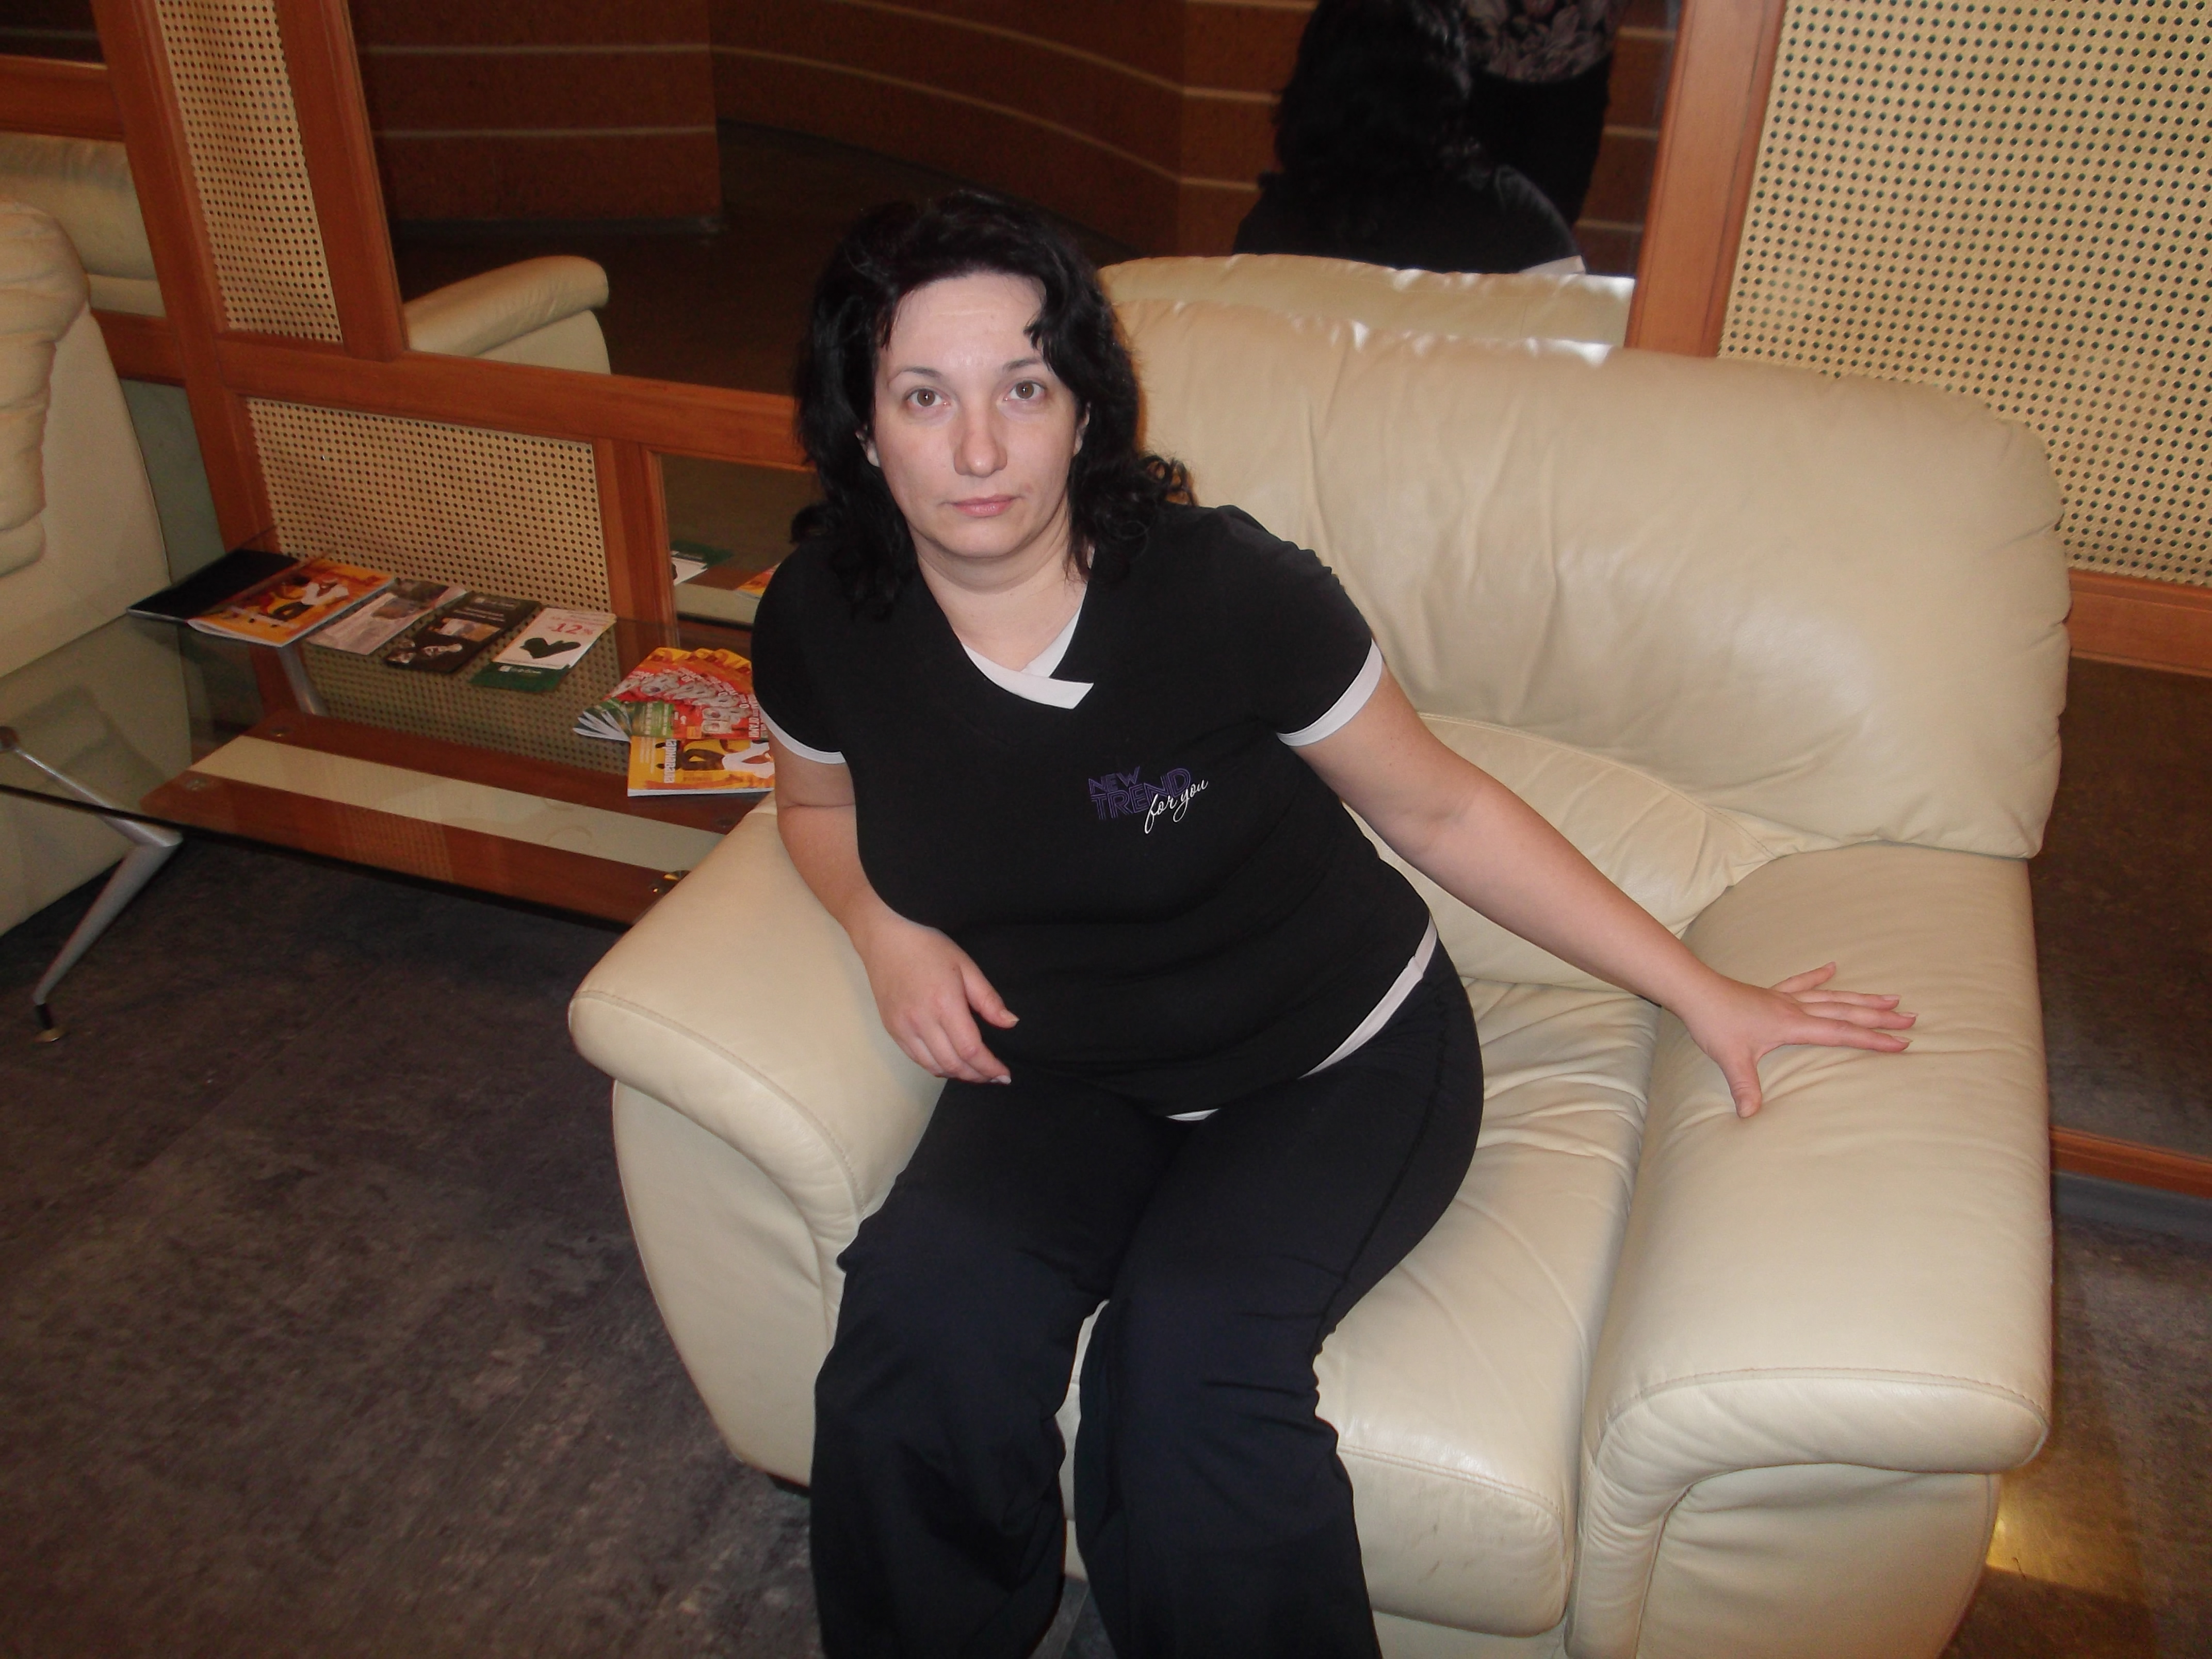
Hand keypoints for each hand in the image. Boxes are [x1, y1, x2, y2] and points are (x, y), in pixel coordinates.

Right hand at [852, 907, 1017, 1083]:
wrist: (884, 939)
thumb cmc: (928, 947)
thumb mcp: (965, 965)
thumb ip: (988, 999)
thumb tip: (1010, 1023)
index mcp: (944, 1004)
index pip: (971, 1050)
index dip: (990, 1067)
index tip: (1004, 1075)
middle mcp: (922, 1022)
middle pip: (954, 1064)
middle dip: (978, 1075)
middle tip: (994, 1076)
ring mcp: (903, 1029)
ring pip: (934, 1067)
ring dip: (958, 1075)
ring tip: (975, 1072)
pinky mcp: (892, 1030)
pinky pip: (917, 1060)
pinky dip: (937, 1067)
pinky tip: (950, 1063)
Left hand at [1677, 963, 1914, 1117]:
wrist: (1695, 992)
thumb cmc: (1715, 1023)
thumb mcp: (1731, 1060)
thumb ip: (1745, 1088)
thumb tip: (1750, 1116)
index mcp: (1793, 1025)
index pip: (1842, 1033)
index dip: (1873, 1039)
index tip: (1903, 1043)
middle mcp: (1794, 1009)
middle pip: (1846, 1012)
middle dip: (1880, 1017)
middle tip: (1912, 1018)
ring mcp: (1784, 998)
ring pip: (1832, 996)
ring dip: (1861, 997)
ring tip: (1891, 995)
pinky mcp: (1771, 993)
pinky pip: (1800, 982)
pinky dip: (1817, 976)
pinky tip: (1832, 966)